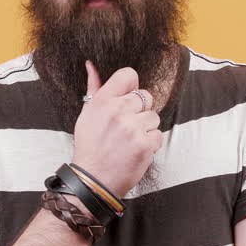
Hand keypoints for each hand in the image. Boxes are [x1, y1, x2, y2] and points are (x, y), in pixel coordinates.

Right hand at [71, 59, 162, 197]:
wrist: (92, 180)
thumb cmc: (90, 146)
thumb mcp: (87, 114)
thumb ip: (94, 88)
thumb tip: (91, 65)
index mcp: (102, 101)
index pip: (129, 75)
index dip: (131, 86)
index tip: (128, 98)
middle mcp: (118, 111)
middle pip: (146, 96)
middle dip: (140, 110)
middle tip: (127, 126)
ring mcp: (133, 129)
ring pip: (154, 117)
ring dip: (146, 128)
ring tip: (130, 140)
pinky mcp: (145, 145)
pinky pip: (159, 135)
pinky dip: (150, 144)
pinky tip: (136, 150)